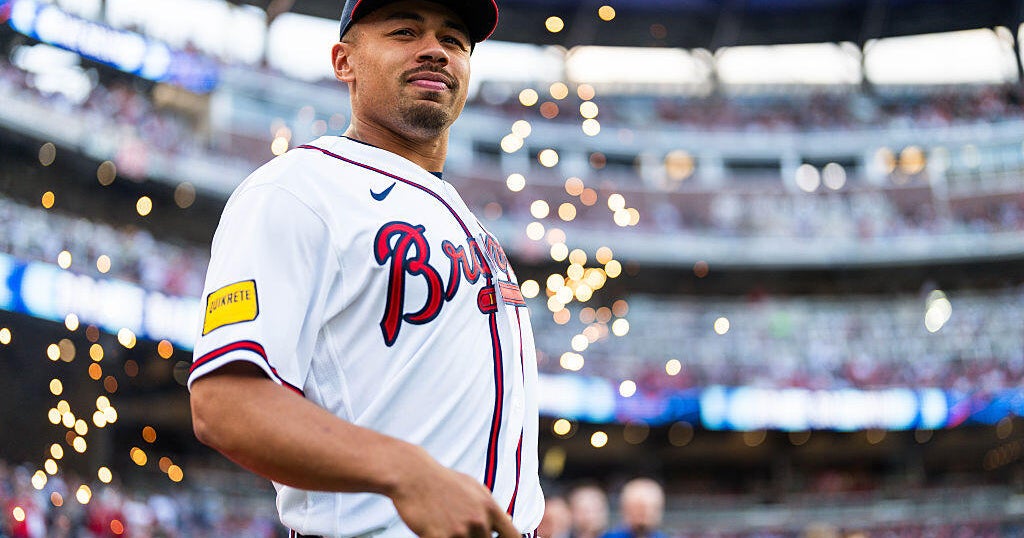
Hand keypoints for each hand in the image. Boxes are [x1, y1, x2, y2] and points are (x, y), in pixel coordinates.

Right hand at [389, 451, 519, 537]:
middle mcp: (478, 520)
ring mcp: (460, 531)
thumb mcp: (473, 487)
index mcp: (489, 508)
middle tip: (458, 525)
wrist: (412, 475)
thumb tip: (508, 519)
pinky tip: (434, 529)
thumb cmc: (442, 481)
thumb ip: (490, 505)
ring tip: (446, 524)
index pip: (513, 536)